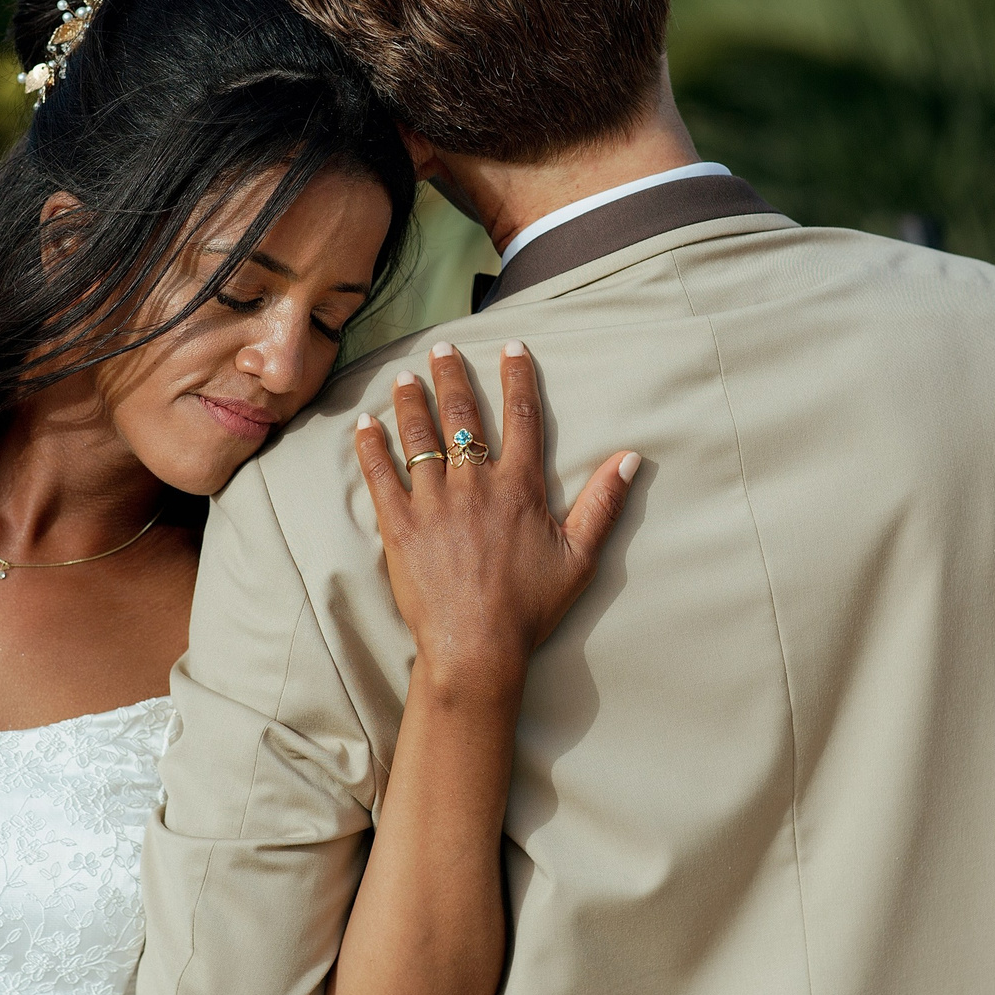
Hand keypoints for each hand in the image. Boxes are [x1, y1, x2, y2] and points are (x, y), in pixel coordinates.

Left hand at [353, 341, 640, 702]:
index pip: (521, 416)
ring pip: (418, 437)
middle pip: (461, 415)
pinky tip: (364, 425)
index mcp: (519, 487)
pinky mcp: (399, 526)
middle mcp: (474, 484)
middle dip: (451, 375)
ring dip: (410, 401)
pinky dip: (370, 447)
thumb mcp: (580, 557)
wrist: (476, 647)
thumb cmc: (530, 607)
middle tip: (442, 349)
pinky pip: (379, 475)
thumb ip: (603, 504)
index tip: (511, 347)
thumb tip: (630, 458)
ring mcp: (432, 502)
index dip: (517, 377)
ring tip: (404, 377)